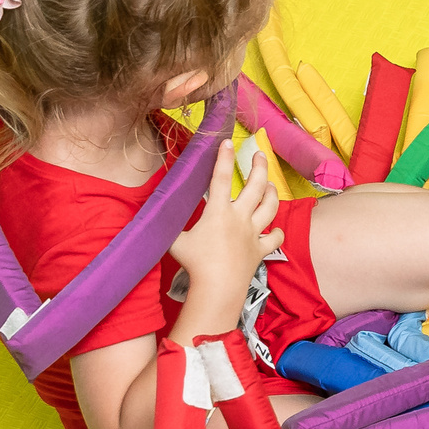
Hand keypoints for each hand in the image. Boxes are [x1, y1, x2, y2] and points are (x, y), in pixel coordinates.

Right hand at [168, 140, 281, 317]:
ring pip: (271, 207)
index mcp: (218, 211)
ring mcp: (254, 233)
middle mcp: (240, 218)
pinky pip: (274, 238)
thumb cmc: (195, 263)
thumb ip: (167, 223)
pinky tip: (275, 228)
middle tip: (259, 154)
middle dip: (259, 167)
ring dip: (272, 193)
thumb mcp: (174, 239)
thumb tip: (151, 211)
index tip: (227, 142)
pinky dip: (277, 231)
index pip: (221, 178)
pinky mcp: (261, 249)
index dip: (223, 158)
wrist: (218, 287)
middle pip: (256, 186)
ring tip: (270, 184)